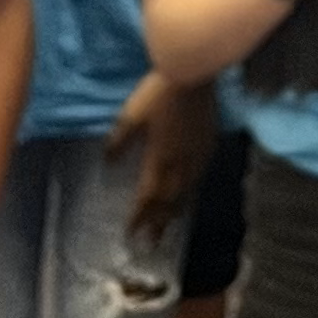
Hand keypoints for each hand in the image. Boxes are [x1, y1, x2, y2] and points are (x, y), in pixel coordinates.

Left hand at [108, 71, 217, 247]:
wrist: (194, 73)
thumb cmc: (158, 92)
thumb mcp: (131, 115)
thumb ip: (120, 141)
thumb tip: (108, 164)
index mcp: (159, 158)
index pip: (148, 196)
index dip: (139, 216)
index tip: (131, 234)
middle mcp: (180, 163)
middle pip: (169, 200)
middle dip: (159, 223)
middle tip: (152, 244)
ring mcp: (197, 155)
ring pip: (186, 191)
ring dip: (176, 211)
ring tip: (170, 226)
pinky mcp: (209, 145)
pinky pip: (198, 178)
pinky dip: (190, 192)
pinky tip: (189, 193)